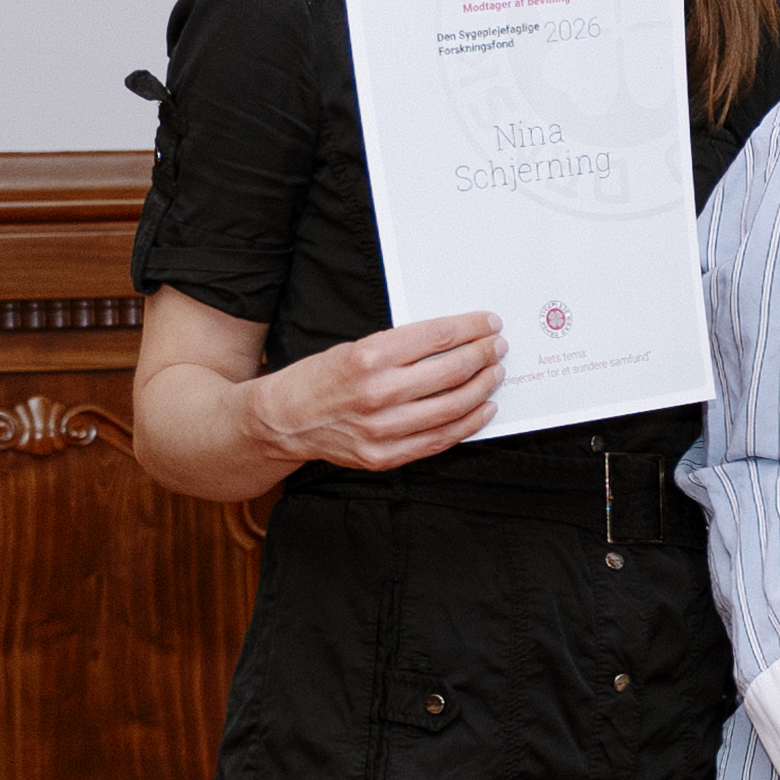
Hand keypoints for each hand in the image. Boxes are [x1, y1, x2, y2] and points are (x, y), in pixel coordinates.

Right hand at [261, 313, 506, 471]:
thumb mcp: (354, 348)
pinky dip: (468, 423)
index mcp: (367, 358)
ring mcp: (381, 430)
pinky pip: (438, 440)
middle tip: (498, 346)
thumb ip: (399, 347)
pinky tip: (484, 408)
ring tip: (495, 373)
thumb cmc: (320, 378)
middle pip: (450, 371)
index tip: (488, 322)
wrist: (281, 421)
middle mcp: (376, 394)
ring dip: (483, 388)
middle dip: (483, 355)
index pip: (435, 337)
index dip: (470, 328)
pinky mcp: (384, 456)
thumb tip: (453, 337)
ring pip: (451, 407)